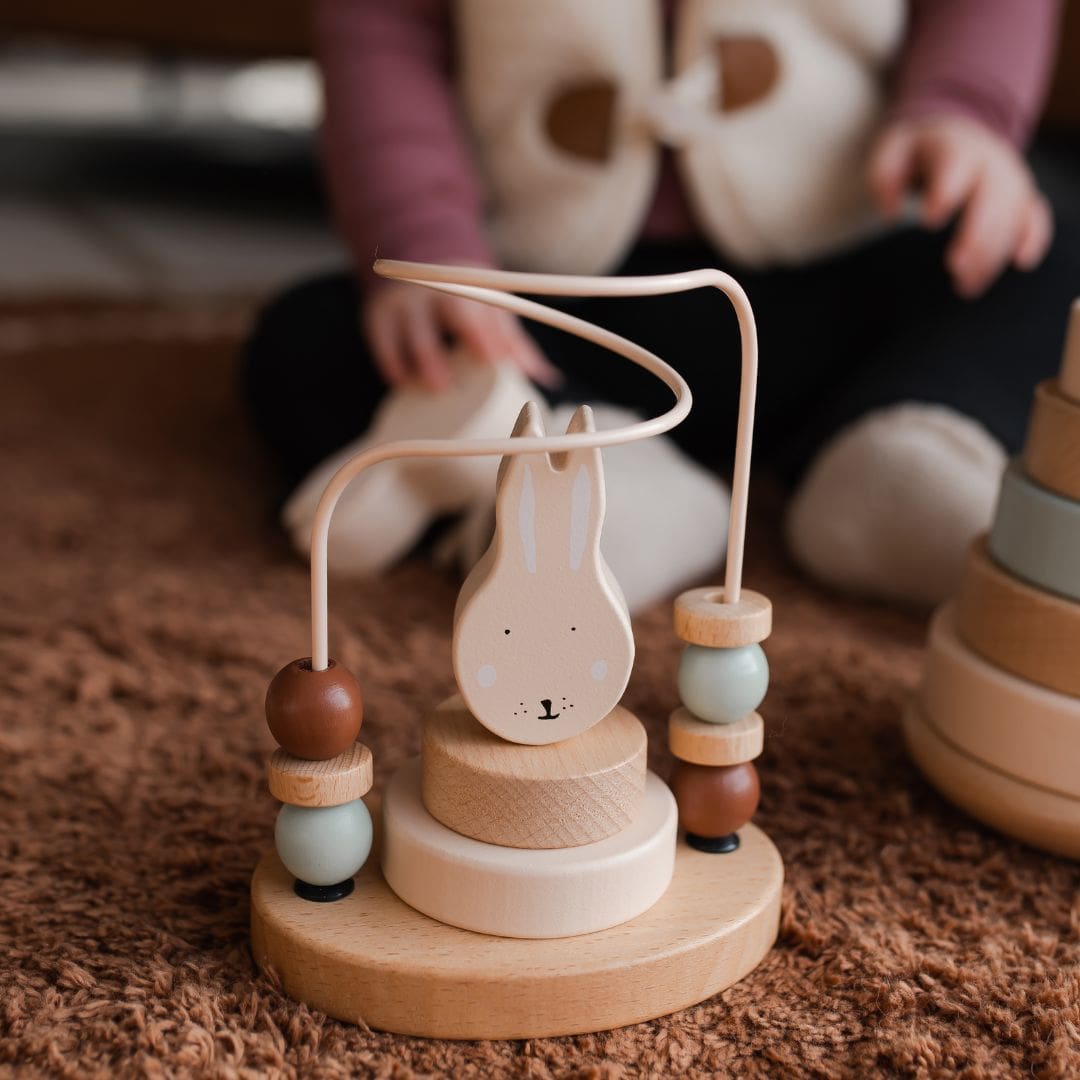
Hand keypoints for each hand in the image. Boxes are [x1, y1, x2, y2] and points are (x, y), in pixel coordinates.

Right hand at [361, 279, 562, 390]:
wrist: (421, 265)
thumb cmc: (468, 301)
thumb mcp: (493, 313)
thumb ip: (516, 345)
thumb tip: (548, 378)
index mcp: (471, 288)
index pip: (483, 307)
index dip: (488, 333)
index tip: (495, 358)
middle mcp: (437, 291)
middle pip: (449, 311)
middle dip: (458, 339)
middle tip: (465, 373)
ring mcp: (406, 303)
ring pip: (411, 327)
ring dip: (422, 357)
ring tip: (434, 386)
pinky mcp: (378, 317)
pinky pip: (382, 340)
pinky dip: (392, 362)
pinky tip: (403, 381)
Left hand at [868, 114, 1052, 296]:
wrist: (958, 137)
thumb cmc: (918, 155)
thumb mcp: (893, 153)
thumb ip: (885, 177)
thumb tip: (892, 213)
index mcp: (955, 149)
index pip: (955, 165)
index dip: (945, 191)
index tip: (929, 221)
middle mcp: (990, 164)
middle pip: (991, 197)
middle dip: (976, 235)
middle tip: (955, 268)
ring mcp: (1011, 181)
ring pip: (1011, 215)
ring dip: (993, 252)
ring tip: (966, 285)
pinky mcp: (1023, 198)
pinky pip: (1035, 216)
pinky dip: (1033, 238)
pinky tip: (1021, 262)